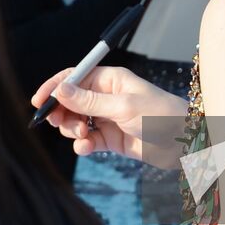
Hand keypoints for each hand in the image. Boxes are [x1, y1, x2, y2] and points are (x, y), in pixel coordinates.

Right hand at [30, 66, 187, 170]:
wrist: (185, 144)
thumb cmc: (161, 116)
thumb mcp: (123, 106)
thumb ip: (89, 101)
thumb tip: (60, 89)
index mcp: (110, 79)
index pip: (74, 77)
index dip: (55, 87)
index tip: (39, 101)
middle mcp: (106, 96)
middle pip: (71, 101)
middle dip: (62, 112)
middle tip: (58, 123)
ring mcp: (108, 118)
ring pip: (76, 122)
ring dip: (72, 130)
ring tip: (83, 136)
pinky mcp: (111, 139)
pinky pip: (88, 140)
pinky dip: (83, 144)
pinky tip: (86, 148)